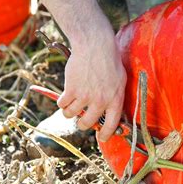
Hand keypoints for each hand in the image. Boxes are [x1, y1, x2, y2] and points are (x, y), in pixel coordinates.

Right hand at [57, 20, 126, 141]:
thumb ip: (116, 97)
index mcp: (115, 99)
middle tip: (81, 119)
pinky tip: (65, 96)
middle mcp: (100, 101)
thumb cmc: (109, 61)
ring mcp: (85, 96)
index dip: (106, 134)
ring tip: (71, 104)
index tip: (101, 138)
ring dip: (69, 112)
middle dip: (82, 124)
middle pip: (87, 123)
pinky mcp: (71, 89)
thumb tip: (111, 113)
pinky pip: (62, 104)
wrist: (95, 45)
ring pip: (71, 115)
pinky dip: (61, 102)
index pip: (111, 124)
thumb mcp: (120, 80)